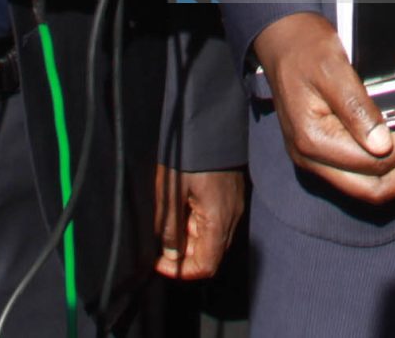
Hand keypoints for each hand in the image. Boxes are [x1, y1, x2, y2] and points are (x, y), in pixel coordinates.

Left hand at [152, 165, 245, 279]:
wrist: (208, 123)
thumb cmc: (187, 156)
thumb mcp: (170, 194)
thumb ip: (170, 228)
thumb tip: (171, 255)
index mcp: (217, 219)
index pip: (206, 265)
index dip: (182, 271)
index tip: (160, 263)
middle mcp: (231, 217)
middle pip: (211, 255)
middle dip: (184, 256)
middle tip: (160, 245)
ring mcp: (234, 205)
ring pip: (213, 239)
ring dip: (190, 240)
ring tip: (169, 223)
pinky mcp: (232, 196)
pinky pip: (216, 222)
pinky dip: (198, 226)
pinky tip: (182, 210)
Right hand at [250, 13, 394, 202]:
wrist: (282, 42)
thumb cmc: (306, 49)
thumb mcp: (334, 70)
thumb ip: (357, 109)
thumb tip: (382, 146)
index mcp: (313, 140)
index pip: (371, 162)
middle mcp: (311, 159)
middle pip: (369, 189)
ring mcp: (315, 161)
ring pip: (365, 188)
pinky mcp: (323, 155)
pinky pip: (359, 176)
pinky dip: (388, 171)